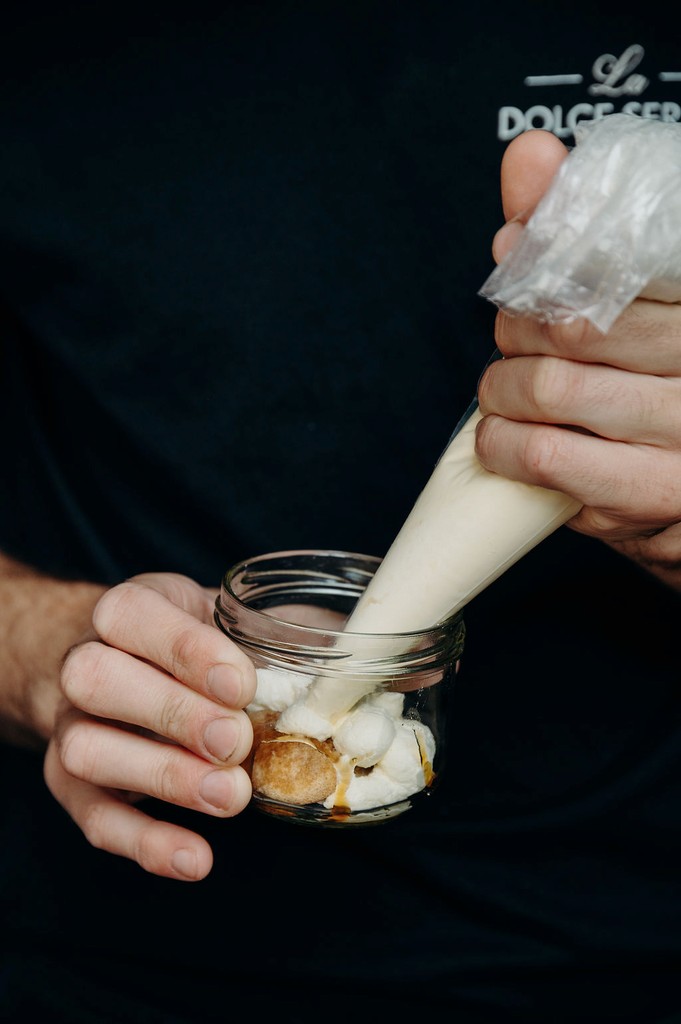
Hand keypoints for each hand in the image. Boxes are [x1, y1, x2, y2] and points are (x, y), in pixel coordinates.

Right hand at [44, 572, 256, 880]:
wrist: (119, 665)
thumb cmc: (189, 642)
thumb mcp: (226, 615)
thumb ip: (279, 627)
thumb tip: (359, 646)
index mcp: (127, 611)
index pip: (131, 613)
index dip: (185, 649)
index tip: (242, 683)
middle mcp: (84, 663)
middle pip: (95, 679)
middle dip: (172, 713)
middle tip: (236, 742)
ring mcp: (71, 725)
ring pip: (86, 750)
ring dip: (162, 778)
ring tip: (229, 797)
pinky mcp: (69, 784)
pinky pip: (94, 818)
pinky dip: (144, 844)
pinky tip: (195, 858)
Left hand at [476, 129, 680, 589]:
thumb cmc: (655, 383)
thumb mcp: (633, 299)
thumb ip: (581, 226)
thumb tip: (529, 155)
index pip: (623, 260)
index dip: (549, 258)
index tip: (517, 258)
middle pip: (579, 325)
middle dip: (519, 329)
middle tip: (511, 338)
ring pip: (558, 389)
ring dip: (504, 389)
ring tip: (502, 390)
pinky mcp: (658, 497)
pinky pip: (551, 456)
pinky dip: (504, 443)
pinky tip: (500, 437)